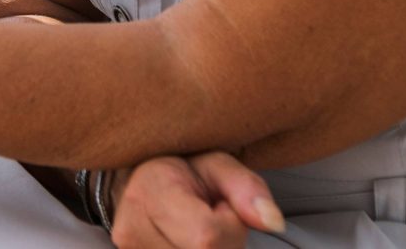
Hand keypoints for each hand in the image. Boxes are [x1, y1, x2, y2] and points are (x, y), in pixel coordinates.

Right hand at [105, 151, 284, 247]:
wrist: (143, 182)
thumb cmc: (185, 171)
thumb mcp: (218, 164)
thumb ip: (246, 188)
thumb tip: (273, 222)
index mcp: (149, 192)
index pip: (207, 237)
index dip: (230, 226)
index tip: (222, 206)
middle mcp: (132, 230)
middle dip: (223, 246)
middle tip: (213, 219)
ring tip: (200, 232)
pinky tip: (189, 243)